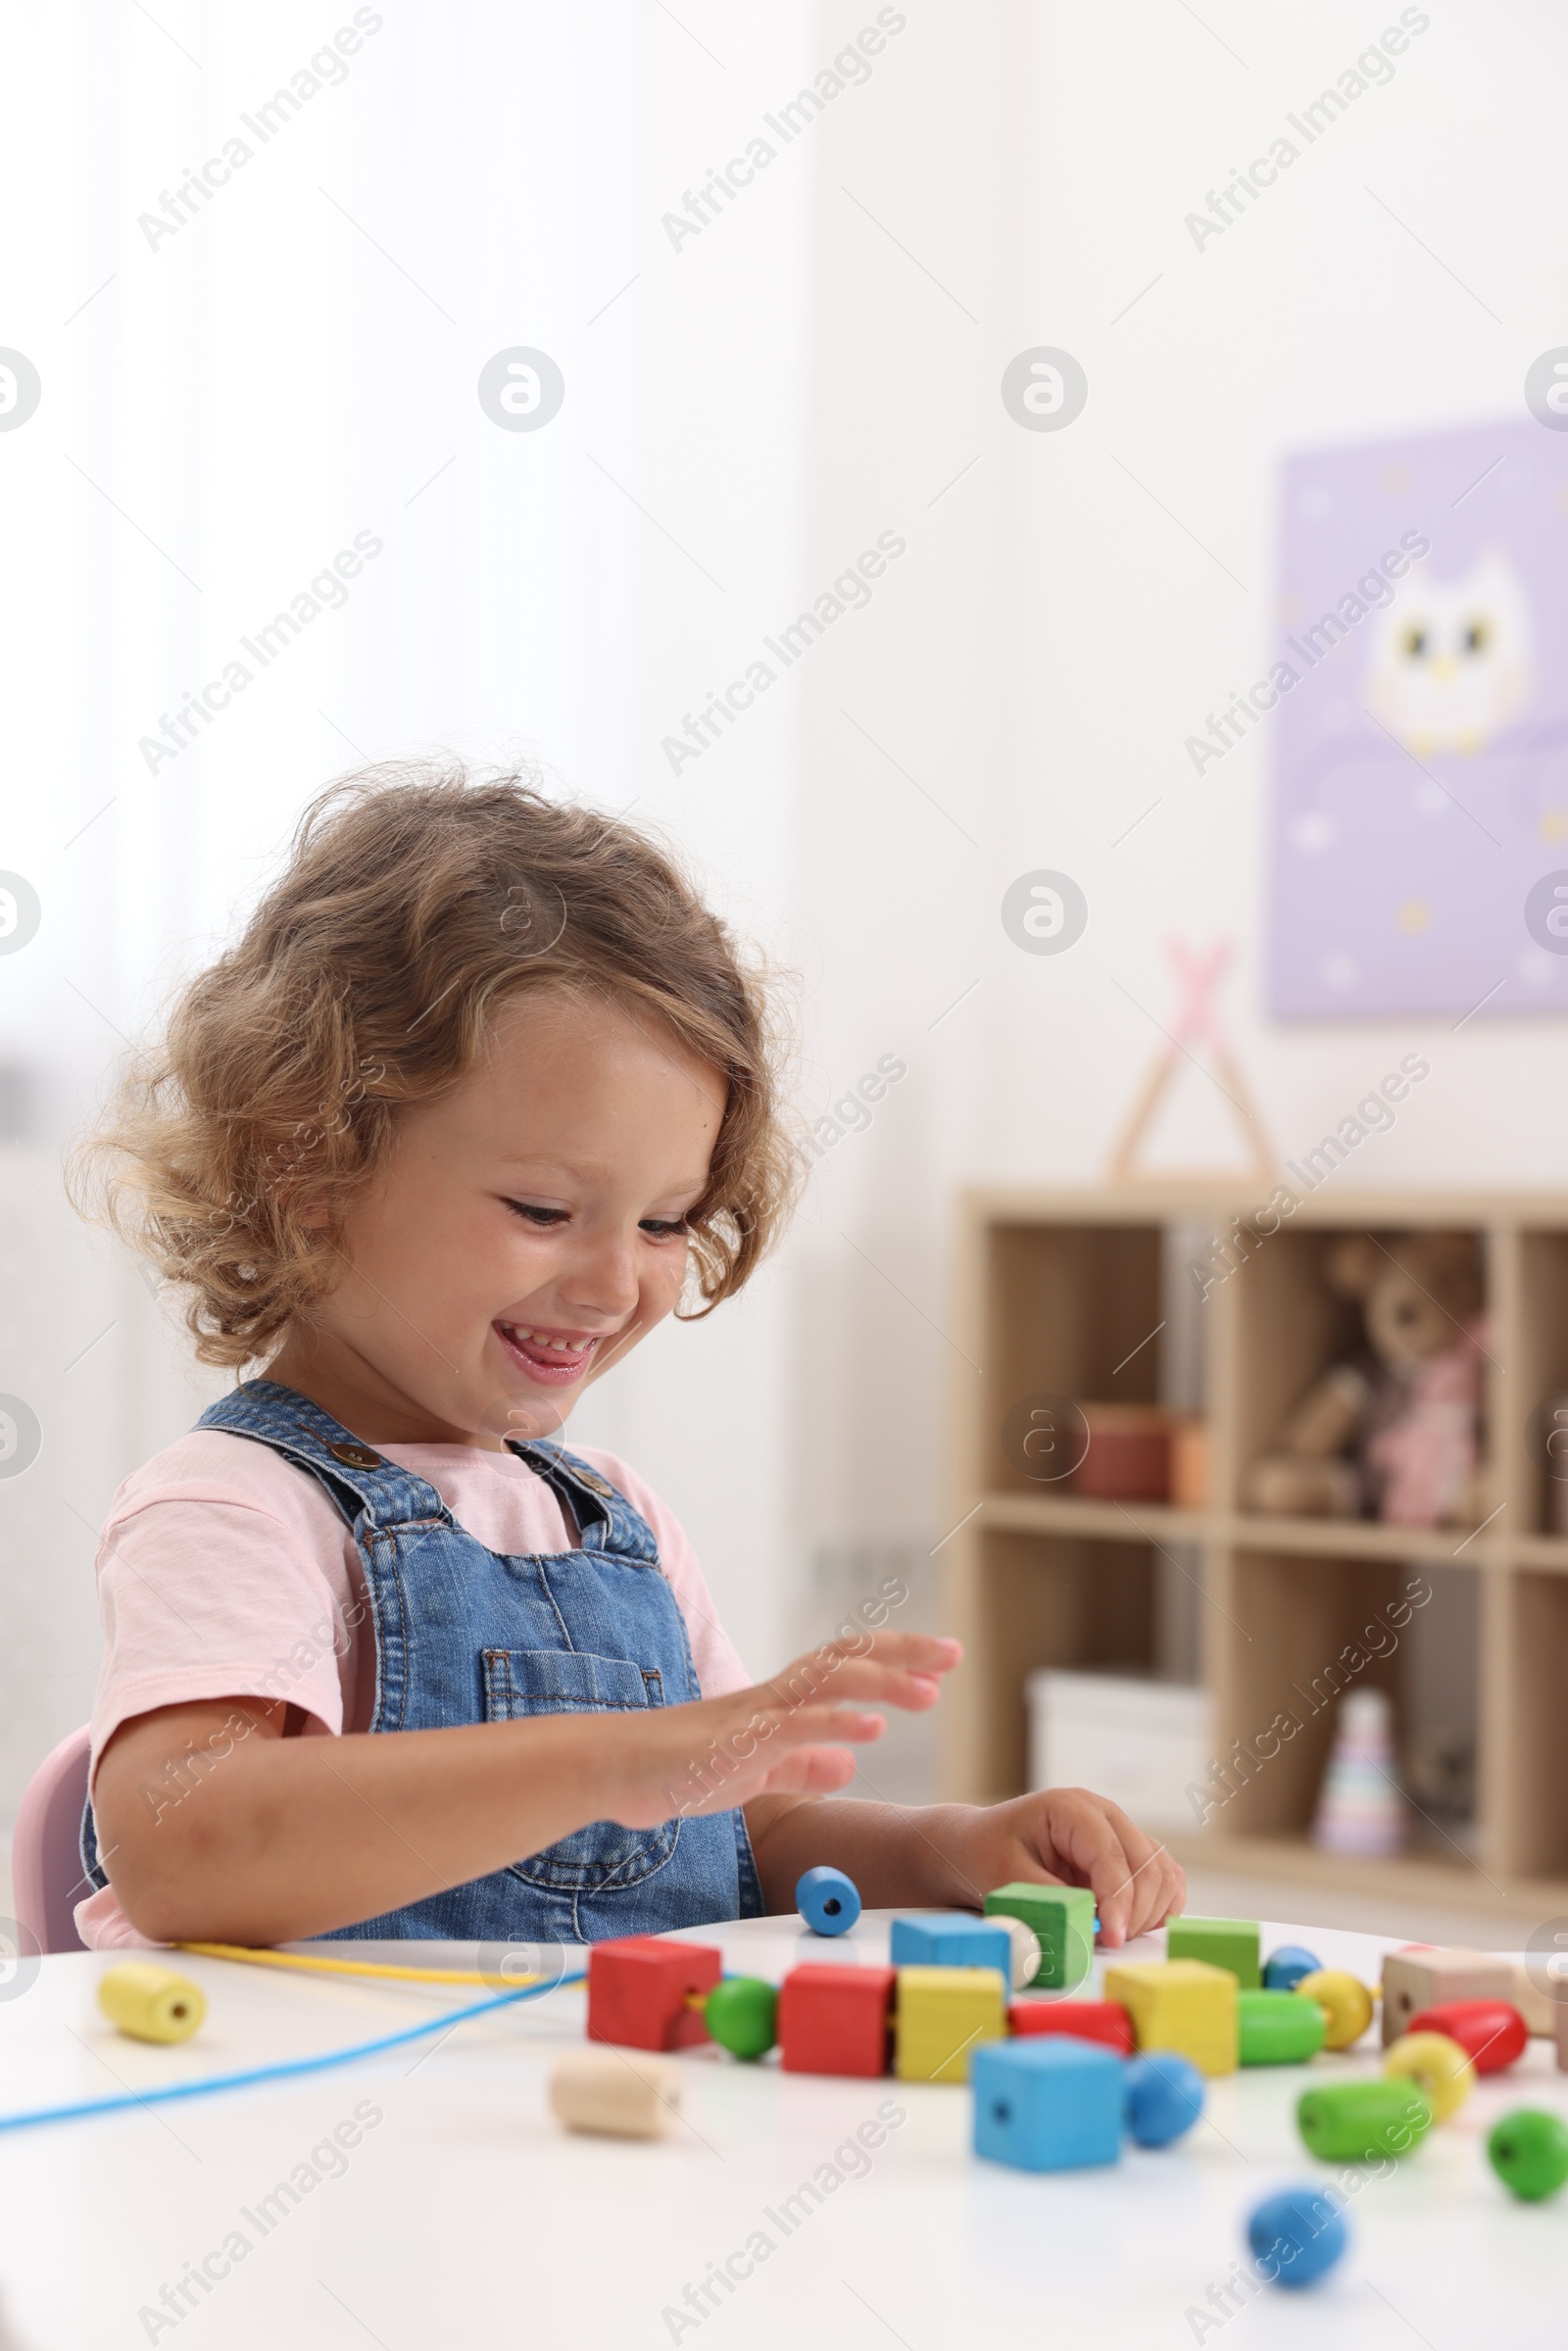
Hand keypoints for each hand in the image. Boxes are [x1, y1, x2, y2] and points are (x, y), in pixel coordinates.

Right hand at [598, 1631, 962, 1830]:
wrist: (612, 1772)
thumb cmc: (677, 1768)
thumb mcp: (756, 1771)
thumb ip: (802, 1762)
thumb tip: (851, 1759)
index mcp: (781, 1704)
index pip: (848, 1667)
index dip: (897, 1662)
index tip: (942, 1664)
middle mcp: (774, 1697)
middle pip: (847, 1658)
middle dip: (904, 1654)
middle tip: (954, 1654)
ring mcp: (755, 1716)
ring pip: (825, 1682)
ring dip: (880, 1682)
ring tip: (927, 1690)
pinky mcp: (734, 1744)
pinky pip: (791, 1728)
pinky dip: (834, 1725)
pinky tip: (870, 1731)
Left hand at [937, 1788, 1184, 1947]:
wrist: (981, 1845)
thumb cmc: (989, 1854)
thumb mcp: (1006, 1876)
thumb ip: (1049, 1898)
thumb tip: (1090, 1926)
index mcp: (1072, 1808)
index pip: (1110, 1855)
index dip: (1117, 1899)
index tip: (1113, 1939)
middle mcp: (1105, 1814)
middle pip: (1146, 1865)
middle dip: (1133, 1912)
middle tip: (1105, 1943)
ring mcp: (1120, 1831)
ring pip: (1161, 1873)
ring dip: (1147, 1912)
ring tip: (1110, 1935)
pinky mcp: (1128, 1853)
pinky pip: (1163, 1879)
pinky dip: (1158, 1906)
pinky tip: (1130, 1925)